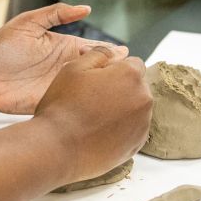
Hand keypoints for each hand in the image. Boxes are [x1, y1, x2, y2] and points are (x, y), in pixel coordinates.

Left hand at [0, 3, 122, 114]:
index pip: (95, 50)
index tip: (129, 55)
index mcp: (64, 48)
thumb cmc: (0, 47)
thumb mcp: (27, 23)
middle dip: (115, 73)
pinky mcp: (52, 103)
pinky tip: (104, 108)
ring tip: (127, 92)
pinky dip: (88, 106)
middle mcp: (66, 68)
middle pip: (97, 71)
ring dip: (105, 91)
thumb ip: (56, 14)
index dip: (112, 53)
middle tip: (136, 76)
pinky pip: (73, 105)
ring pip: (89, 90)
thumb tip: (86, 8)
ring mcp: (60, 87)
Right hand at [32, 45, 151, 183]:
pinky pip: (133, 130)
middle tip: (92, 99)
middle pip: (137, 86)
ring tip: (94, 118)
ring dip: (122, 108)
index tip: (97, 80)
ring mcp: (142, 124)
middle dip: (121, 88)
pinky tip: (99, 132)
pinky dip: (121, 129)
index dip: (115, 69)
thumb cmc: (63, 107)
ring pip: (136, 108)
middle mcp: (143, 99)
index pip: (133, 63)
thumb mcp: (74, 68)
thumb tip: (114, 51)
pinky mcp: (136, 145)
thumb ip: (99, 53)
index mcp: (131, 76)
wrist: (57, 149)